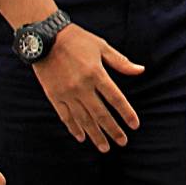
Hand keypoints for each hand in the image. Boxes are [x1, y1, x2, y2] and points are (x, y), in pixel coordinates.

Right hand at [33, 23, 143, 151]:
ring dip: (95, 135)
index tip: (134, 125)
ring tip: (105, 147)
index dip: (126, 113)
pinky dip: (74, 128)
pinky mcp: (54, 96)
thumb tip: (141, 70)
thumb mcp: (102, 46)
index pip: (116, 99)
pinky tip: (82, 137)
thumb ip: (121, 62)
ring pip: (84, 119)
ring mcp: (67, 93)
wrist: (44, 37)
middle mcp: (82, 86)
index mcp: (96, 74)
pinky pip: (65, 116)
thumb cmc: (77, 40)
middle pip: (101, 114)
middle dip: (113, 130)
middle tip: (123, 142)